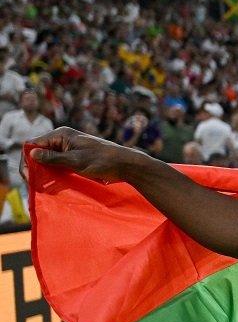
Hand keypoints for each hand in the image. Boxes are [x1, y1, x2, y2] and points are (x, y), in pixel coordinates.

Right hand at [28, 126, 146, 183]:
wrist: (125, 164)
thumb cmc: (103, 161)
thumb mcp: (76, 161)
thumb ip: (54, 158)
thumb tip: (32, 153)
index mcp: (61, 134)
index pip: (33, 144)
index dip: (28, 159)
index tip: (28, 175)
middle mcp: (62, 139)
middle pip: (39, 152)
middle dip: (34, 167)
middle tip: (34, 183)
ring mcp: (68, 149)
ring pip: (48, 160)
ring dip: (44, 172)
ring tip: (41, 186)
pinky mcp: (74, 158)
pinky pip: (58, 165)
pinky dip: (54, 173)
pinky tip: (52, 184)